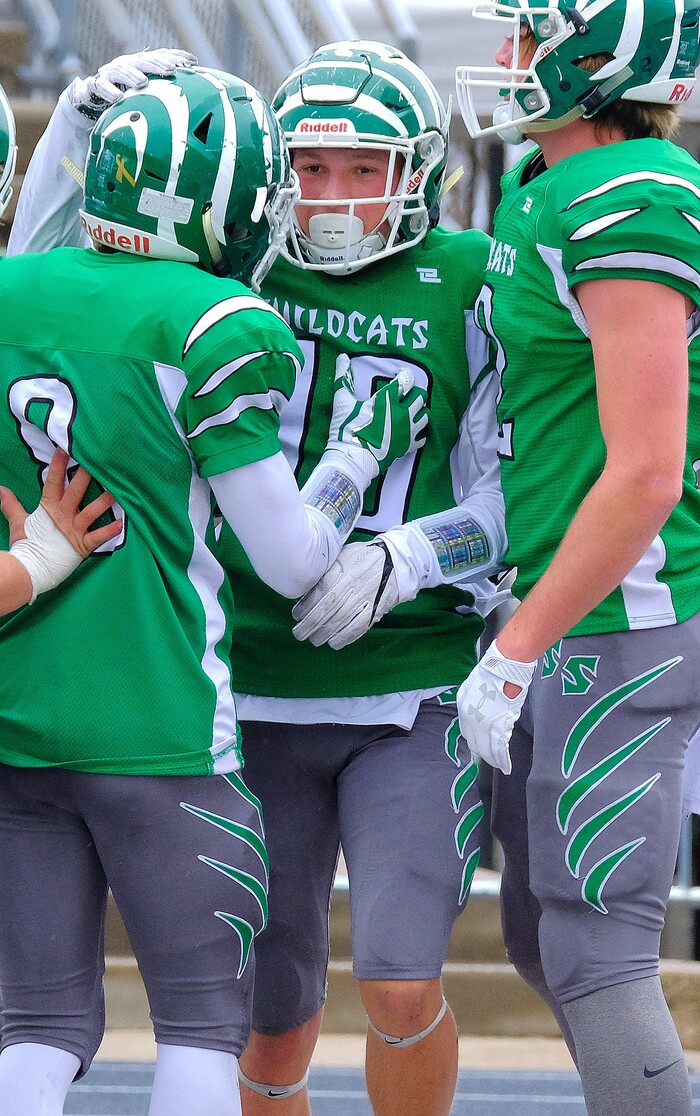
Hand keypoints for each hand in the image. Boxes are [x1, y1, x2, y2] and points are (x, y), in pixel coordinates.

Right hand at [2, 448, 120, 601]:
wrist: (28, 570)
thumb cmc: (25, 546)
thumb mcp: (17, 522)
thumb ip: (11, 504)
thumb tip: (1, 488)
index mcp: (48, 508)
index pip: (54, 482)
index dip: (59, 465)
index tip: (65, 449)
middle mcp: (63, 516)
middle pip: (76, 491)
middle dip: (86, 475)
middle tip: (97, 461)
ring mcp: (73, 530)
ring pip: (91, 511)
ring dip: (104, 501)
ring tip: (116, 490)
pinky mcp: (82, 545)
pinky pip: (98, 536)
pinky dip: (110, 530)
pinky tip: (121, 523)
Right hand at [67, 48, 196, 117]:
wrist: (94, 94)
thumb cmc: (125, 93)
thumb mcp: (146, 90)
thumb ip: (163, 87)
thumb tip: (190, 91)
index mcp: (140, 63)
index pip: (159, 57)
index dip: (175, 58)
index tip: (191, 63)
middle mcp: (127, 64)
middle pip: (143, 61)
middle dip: (157, 65)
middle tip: (170, 71)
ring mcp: (111, 72)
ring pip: (122, 71)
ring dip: (133, 76)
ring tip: (143, 83)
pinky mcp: (97, 84)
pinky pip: (103, 87)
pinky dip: (110, 92)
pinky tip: (119, 97)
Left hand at [292, 540, 398, 647]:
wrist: (396, 561)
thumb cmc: (363, 557)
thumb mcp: (342, 555)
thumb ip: (327, 569)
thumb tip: (306, 586)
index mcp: (343, 570)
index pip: (321, 590)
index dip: (306, 605)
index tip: (296, 614)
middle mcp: (353, 586)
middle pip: (328, 609)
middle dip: (310, 624)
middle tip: (299, 634)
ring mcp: (366, 599)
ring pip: (342, 621)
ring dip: (325, 634)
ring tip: (314, 640)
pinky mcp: (376, 610)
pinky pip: (359, 627)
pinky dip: (346, 637)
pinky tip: (334, 643)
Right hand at [327, 354, 428, 478]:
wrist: (352, 459)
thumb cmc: (346, 429)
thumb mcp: (342, 402)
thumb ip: (343, 378)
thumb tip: (342, 356)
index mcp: (388, 400)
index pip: (406, 379)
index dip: (404, 374)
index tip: (398, 375)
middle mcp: (402, 413)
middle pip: (420, 396)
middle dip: (413, 393)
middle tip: (404, 395)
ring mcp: (407, 431)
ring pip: (425, 415)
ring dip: (419, 411)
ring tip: (409, 412)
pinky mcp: (408, 446)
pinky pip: (423, 437)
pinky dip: (419, 432)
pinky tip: (411, 430)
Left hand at [456, 639, 536, 773]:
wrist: (504, 668)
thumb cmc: (493, 671)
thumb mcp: (475, 685)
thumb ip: (476, 700)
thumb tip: (483, 709)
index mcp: (462, 707)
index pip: (466, 731)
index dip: (474, 740)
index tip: (480, 745)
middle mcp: (469, 718)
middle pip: (475, 743)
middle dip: (483, 753)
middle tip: (491, 759)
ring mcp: (483, 724)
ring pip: (487, 749)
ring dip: (494, 760)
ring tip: (500, 766)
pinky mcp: (498, 727)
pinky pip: (499, 749)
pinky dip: (503, 760)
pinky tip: (506, 767)